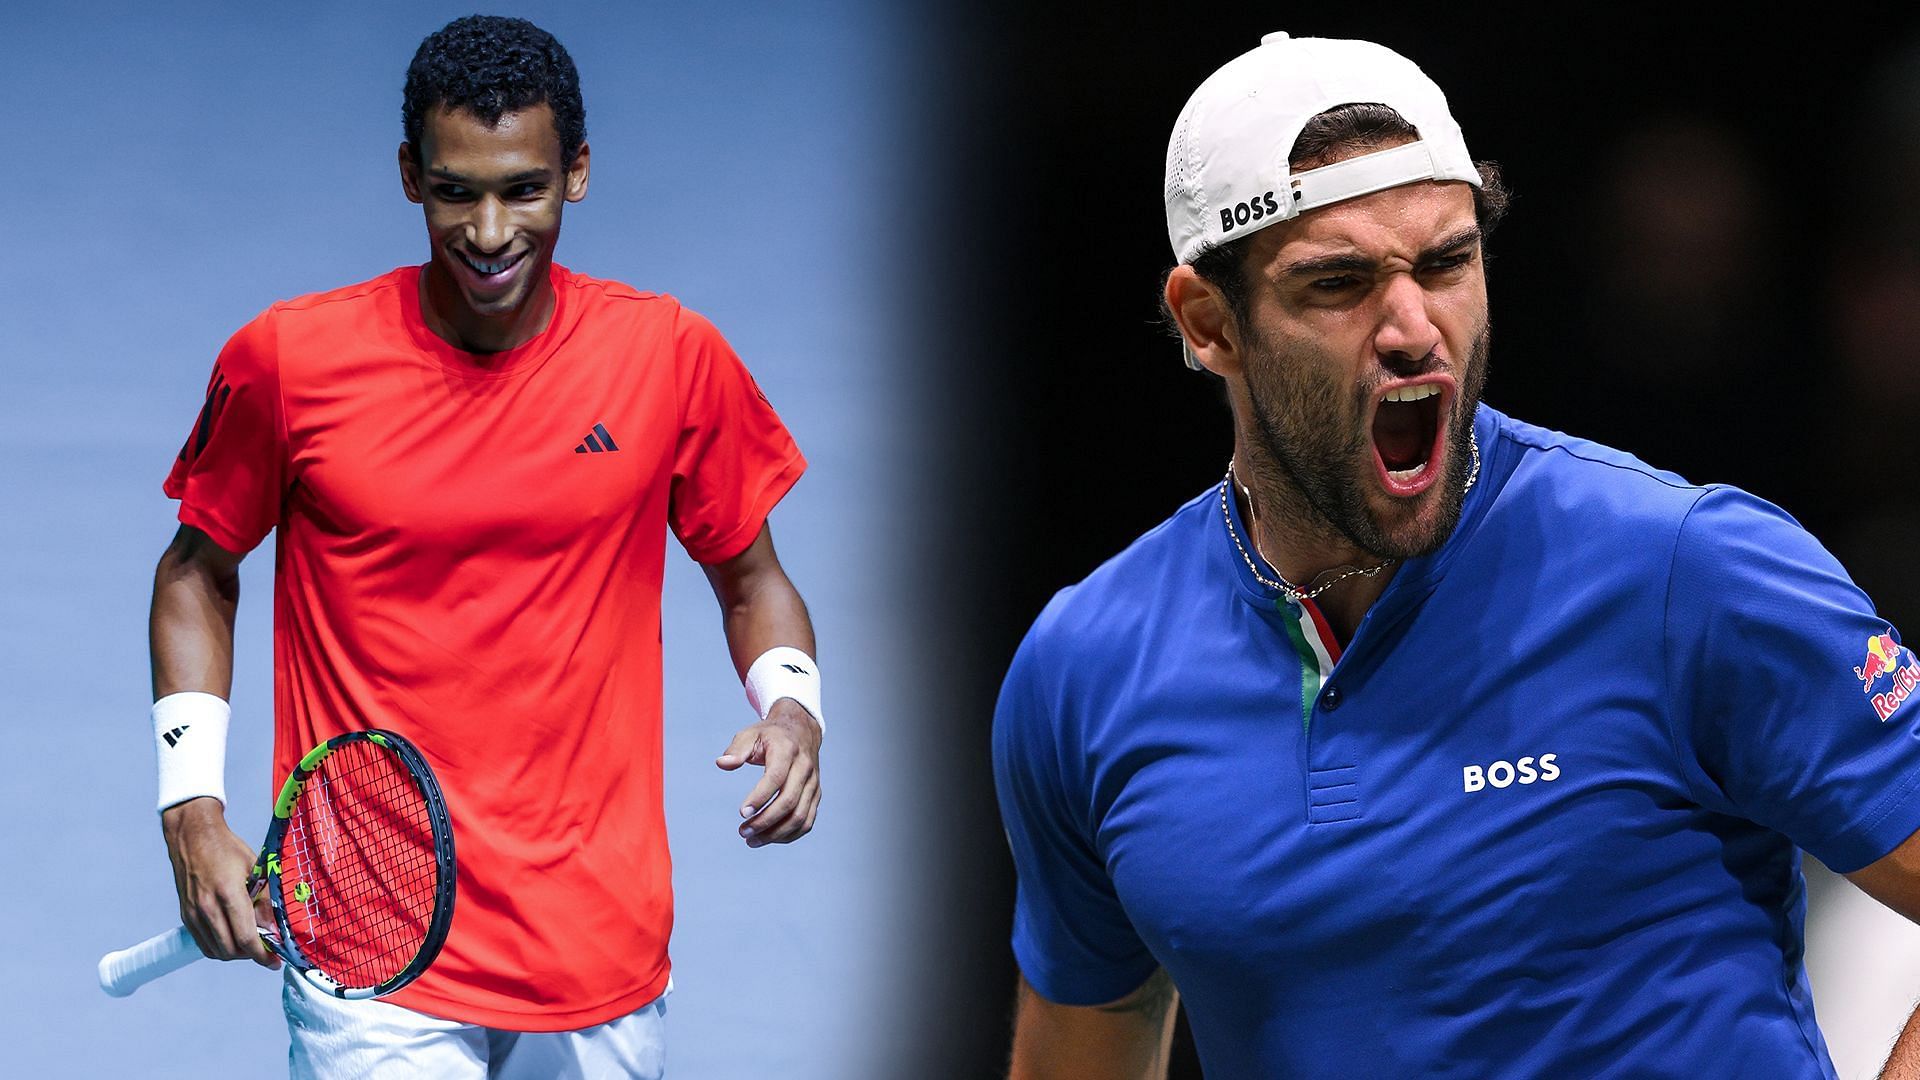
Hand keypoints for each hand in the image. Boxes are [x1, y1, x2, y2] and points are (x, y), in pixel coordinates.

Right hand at [160, 797, 278, 968]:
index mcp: (228, 894)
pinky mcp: (186, 916)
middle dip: (251, 955)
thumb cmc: (227, 849)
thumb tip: (274, 929)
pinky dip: (220, 947)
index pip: (245, 938)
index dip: (262, 955)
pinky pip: (204, 944)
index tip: (274, 962)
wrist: (193, 837)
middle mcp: (207, 908)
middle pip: (231, 950)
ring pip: (216, 951)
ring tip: (251, 942)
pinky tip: (233, 936)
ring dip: (236, 953)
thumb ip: (265, 901)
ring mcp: (193, 914)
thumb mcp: (255, 868)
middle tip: (267, 950)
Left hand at [714, 700, 822, 847]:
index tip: (742, 813)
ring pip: (800, 817)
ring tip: (752, 840)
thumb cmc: (771, 735)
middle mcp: (804, 768)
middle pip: (789, 801)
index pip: (776, 778)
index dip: (760, 797)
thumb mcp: (750, 734)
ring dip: (776, 833)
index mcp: (787, 751)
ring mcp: (813, 783)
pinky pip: (806, 822)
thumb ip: (736, 749)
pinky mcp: (816, 795)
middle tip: (743, 832)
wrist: (801, 731)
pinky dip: (789, 835)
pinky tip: (769, 837)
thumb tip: (722, 763)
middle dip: (765, 821)